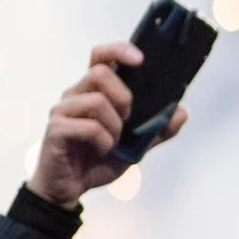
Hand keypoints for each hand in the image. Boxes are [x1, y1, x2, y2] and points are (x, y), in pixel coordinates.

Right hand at [26, 43, 183, 206]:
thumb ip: (158, 128)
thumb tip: (182, 111)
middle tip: (127, 120)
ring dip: (114, 124)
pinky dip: (103, 140)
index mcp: (94, 91)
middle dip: (123, 96)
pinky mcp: (55, 129)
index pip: (100, 55)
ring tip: (113, 142)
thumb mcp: (137, 145)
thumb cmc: (98, 160)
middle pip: (99, 72)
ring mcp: (62, 110)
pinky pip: (88, 126)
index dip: (119, 50)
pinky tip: (102, 150)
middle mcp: (75, 94)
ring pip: (96, 99)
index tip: (140, 59)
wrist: (71, 189)